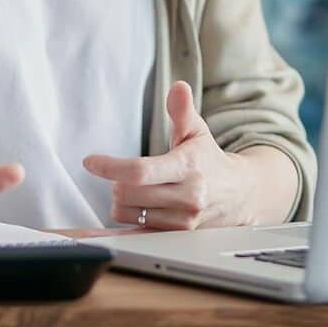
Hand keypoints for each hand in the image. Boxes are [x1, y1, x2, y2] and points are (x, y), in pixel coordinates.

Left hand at [82, 81, 254, 230]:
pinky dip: (122, 225)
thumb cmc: (208, 160)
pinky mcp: (175, 238)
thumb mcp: (196, 131)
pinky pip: (134, 234)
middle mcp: (187, 197)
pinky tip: (117, 218)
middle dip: (116, 182)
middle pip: (127, 194)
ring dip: (122, 202)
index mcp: (187, 168)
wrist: (237, 195)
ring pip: (127, 214)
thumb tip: (178, 88)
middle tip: (124, 176)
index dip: (110, 167)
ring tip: (138, 192)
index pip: (140, 171)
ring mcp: (182, 222)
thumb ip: (182, 110)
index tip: (90, 162)